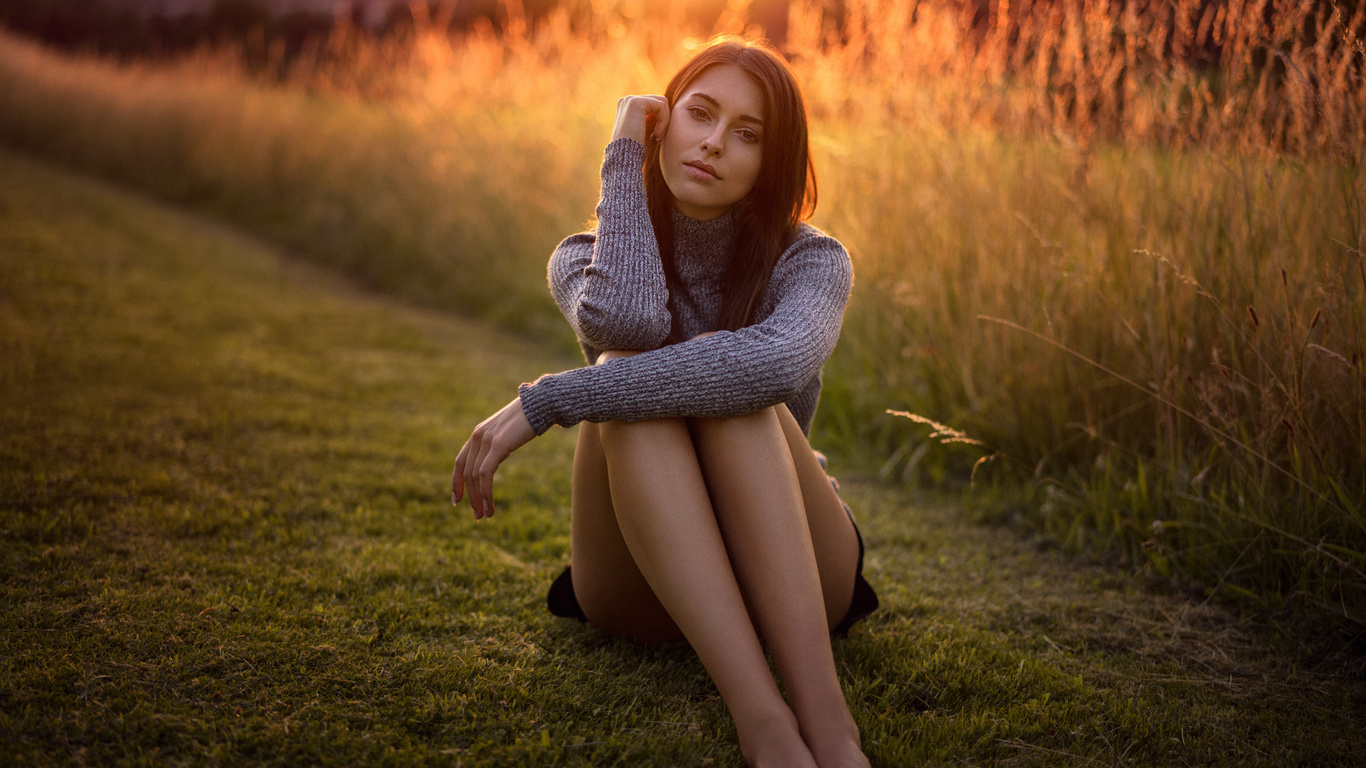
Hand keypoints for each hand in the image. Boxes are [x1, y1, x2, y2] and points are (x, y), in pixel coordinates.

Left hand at [452, 397, 535, 519]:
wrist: (541, 404)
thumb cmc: (530, 418)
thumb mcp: (508, 432)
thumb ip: (499, 443)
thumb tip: (499, 454)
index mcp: (478, 434)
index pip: (460, 463)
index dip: (456, 483)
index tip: (457, 501)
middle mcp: (478, 437)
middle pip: (467, 474)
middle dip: (471, 498)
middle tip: (478, 516)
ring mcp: (486, 440)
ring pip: (475, 477)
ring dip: (479, 499)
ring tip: (486, 515)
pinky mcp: (497, 445)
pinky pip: (485, 474)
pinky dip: (485, 492)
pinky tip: (490, 504)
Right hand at [612, 94, 669, 145]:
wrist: (624, 157)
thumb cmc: (635, 150)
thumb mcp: (645, 131)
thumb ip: (653, 119)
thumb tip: (667, 112)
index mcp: (628, 106)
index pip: (653, 104)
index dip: (661, 120)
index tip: (658, 138)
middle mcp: (628, 100)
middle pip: (659, 101)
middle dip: (664, 119)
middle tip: (660, 138)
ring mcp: (631, 100)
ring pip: (662, 102)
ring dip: (665, 121)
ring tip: (658, 137)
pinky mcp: (637, 103)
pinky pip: (661, 106)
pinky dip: (663, 121)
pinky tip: (656, 135)